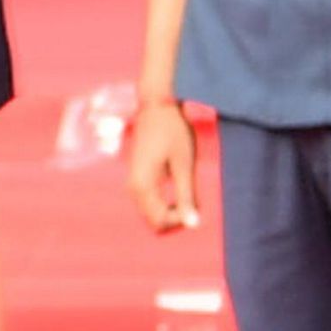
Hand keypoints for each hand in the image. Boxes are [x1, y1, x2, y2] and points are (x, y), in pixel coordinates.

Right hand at [120, 97, 201, 233]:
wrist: (156, 106)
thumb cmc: (173, 131)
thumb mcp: (184, 164)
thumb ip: (187, 195)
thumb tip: (192, 224)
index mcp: (142, 186)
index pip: (159, 220)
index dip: (180, 220)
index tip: (198, 207)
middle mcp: (132, 188)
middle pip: (152, 220)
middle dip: (175, 218)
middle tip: (196, 203)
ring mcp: (132, 182)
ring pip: (150, 212)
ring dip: (170, 210)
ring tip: (189, 195)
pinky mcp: (136, 177)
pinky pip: (149, 201)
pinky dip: (165, 202)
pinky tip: (179, 187)